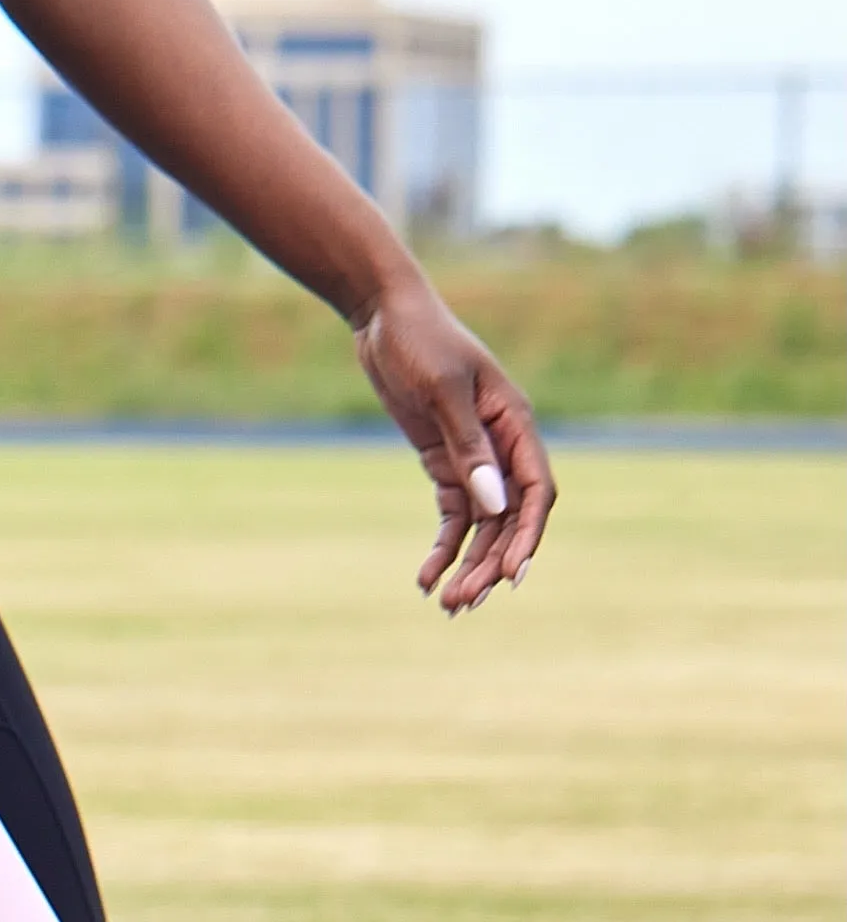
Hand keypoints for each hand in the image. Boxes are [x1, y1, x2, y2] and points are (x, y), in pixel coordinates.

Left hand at [351, 273, 553, 611]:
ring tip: (447, 604)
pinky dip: (442, 546)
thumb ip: (468, 448)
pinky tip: (424, 577)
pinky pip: (453, 514)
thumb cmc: (420, 341)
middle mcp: (502, 445)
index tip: (511, 575)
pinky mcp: (444, 461)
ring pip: (482, 524)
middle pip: (508, 518)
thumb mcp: (441, 392)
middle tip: (464, 604)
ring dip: (468, 563)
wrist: (384, 316)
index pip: (537, 492)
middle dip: (490, 563)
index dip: (527, 536)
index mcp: (516, 424)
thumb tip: (494, 504)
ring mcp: (474, 455)